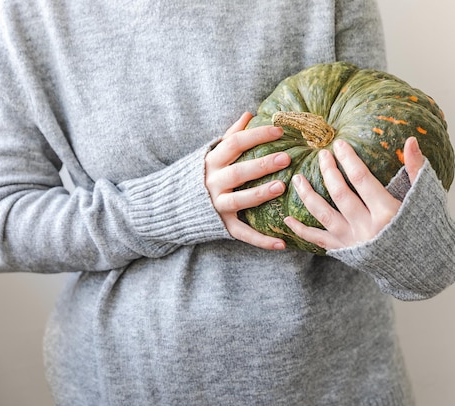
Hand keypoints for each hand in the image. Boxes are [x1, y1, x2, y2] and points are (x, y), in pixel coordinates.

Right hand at [205, 112, 290, 249]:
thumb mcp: (211, 154)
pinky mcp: (221, 225)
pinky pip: (243, 233)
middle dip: (262, 164)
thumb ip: (230, 135)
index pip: (235, 143)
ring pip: (239, 200)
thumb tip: (250, 114)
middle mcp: (213, 182)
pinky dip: (262, 240)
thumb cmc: (199, 175)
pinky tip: (282, 244)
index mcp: (212, 161)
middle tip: (285, 158)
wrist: (168, 206)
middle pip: (239, 171)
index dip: (257, 135)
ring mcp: (216, 205)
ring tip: (281, 187)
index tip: (279, 131)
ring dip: (260, 194)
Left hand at [283, 137, 424, 249]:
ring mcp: (353, 241)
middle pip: (340, 194)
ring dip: (308, 195)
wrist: (422, 266)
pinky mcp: (346, 252)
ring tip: (298, 178)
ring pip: (323, 215)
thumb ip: (416, 168)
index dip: (348, 160)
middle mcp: (367, 227)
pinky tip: (287, 219)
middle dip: (328, 172)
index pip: (361, 179)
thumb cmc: (426, 228)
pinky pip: (318, 240)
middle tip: (321, 154)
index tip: (338, 144)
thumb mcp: (426, 197)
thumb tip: (411, 140)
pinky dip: (301, 231)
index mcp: (387, 212)